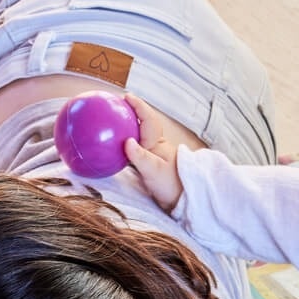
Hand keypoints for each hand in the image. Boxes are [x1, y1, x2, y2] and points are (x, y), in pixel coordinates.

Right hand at [121, 93, 184, 212]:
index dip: (138, 106)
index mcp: (157, 143)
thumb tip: (127, 142)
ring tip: (115, 122)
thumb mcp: (154, 171)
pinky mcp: (149, 167)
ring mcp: (153, 156)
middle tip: (119, 104)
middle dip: (132, 112)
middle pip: (143, 124)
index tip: (127, 96)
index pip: (147, 119)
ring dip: (129, 128)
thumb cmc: (171, 186)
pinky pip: (134, 151)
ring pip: (139, 137)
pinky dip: (125, 145)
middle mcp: (155, 146)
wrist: (182, 202)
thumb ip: (140, 157)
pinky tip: (116, 148)